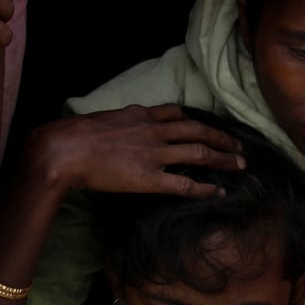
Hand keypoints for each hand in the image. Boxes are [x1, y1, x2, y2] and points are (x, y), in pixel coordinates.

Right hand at [28, 103, 244, 196]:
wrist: (64, 149)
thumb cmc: (74, 135)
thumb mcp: (102, 119)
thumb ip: (120, 123)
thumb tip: (123, 128)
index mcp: (139, 115)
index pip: (177, 113)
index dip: (198, 120)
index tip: (210, 126)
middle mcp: (152, 131)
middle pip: (197, 130)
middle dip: (221, 138)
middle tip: (239, 146)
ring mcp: (153, 154)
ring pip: (199, 152)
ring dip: (223, 158)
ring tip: (240, 164)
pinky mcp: (149, 178)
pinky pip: (185, 183)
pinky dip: (205, 187)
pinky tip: (218, 191)